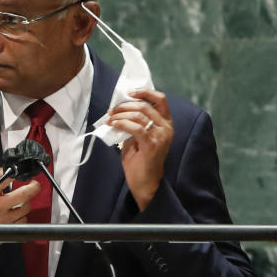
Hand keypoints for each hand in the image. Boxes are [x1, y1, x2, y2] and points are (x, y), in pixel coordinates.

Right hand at [0, 167, 39, 265]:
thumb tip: (3, 170)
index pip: (6, 177)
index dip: (18, 173)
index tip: (22, 172)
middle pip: (23, 195)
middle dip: (33, 187)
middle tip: (34, 185)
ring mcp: (2, 221)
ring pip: (25, 209)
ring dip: (26, 203)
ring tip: (21, 201)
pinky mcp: (6, 232)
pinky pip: (22, 222)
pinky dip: (21, 216)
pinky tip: (14, 214)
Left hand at [107, 88, 174, 210]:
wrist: (145, 184)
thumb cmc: (141, 162)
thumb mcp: (138, 138)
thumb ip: (135, 123)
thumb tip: (120, 111)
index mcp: (166, 124)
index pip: (160, 100)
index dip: (145, 92)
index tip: (130, 92)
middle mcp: (167, 128)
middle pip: (146, 106)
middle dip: (125, 105)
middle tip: (111, 110)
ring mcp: (161, 136)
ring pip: (139, 115)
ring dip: (120, 114)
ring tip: (110, 118)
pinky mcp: (152, 144)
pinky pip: (135, 127)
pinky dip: (121, 123)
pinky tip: (113, 124)